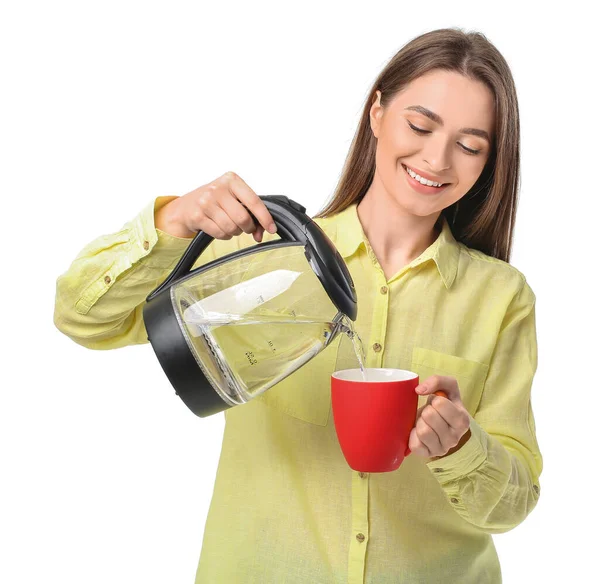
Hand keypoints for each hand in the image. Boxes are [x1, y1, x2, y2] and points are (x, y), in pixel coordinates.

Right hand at [155, 171, 276, 241]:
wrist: (186, 206)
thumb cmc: (215, 201)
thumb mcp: (233, 199)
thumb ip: (250, 213)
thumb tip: (261, 233)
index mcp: (231, 180)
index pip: (254, 201)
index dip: (265, 218)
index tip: (272, 229)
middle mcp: (218, 188)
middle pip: (243, 218)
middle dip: (248, 228)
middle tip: (246, 228)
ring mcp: (206, 201)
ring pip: (231, 228)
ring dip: (235, 232)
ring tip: (230, 226)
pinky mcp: (197, 215)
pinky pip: (220, 233)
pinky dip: (224, 235)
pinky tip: (220, 228)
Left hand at [408, 375, 470, 458]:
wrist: (440, 427)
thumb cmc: (443, 406)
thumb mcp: (447, 388)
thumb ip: (437, 381)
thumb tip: (419, 390)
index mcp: (463, 420)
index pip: (440, 403)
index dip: (434, 400)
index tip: (437, 404)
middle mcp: (455, 438)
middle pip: (429, 415)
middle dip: (426, 411)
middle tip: (429, 414)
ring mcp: (442, 449)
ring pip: (423, 431)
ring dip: (420, 422)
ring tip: (425, 423)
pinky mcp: (427, 455)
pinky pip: (415, 444)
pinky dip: (413, 435)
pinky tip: (419, 433)